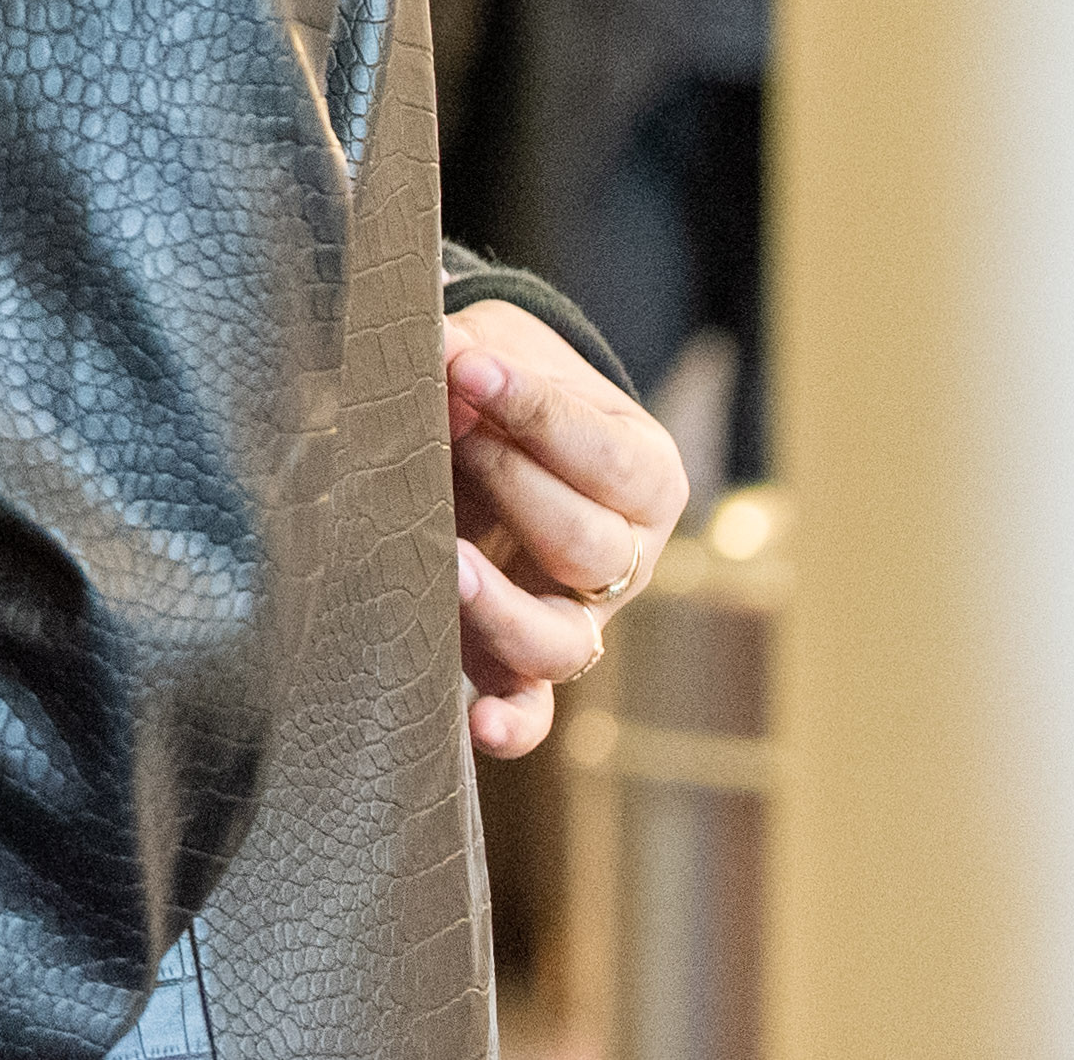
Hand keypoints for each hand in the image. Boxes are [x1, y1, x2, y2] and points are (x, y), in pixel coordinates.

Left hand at [445, 304, 692, 758]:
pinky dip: (512, 723)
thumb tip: (432, 346)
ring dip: (503, 608)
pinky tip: (480, 727)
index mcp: (641, 473)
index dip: (535, 409)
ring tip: (448, 567)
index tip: (464, 364)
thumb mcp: (494, 353)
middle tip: (446, 436)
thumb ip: (466, 354)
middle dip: (510, 485)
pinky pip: (531, 708)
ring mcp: (576, 618)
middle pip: (588, 546)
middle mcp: (625, 557)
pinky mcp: (518, 661)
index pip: (604, 452)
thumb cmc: (494, 386)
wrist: (477, 426)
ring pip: (563, 641)